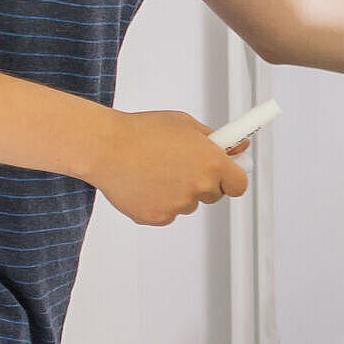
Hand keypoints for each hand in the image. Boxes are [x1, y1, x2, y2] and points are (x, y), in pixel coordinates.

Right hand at [90, 110, 248, 225]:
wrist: (104, 146)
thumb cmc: (142, 131)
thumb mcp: (185, 125)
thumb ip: (216, 139)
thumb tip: (238, 147)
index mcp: (212, 163)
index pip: (239, 185)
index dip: (232, 179)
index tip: (226, 175)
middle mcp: (199, 187)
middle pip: (214, 195)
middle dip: (203, 183)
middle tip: (181, 166)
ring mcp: (178, 205)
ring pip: (188, 204)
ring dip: (179, 192)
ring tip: (155, 170)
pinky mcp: (157, 217)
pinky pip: (167, 213)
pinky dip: (158, 202)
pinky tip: (143, 183)